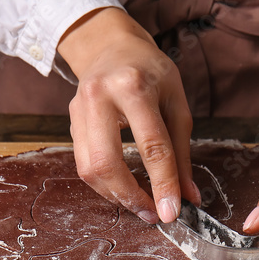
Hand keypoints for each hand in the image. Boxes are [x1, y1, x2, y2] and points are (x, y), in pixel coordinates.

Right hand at [58, 7, 199, 223]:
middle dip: (130, 197)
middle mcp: (99, 97)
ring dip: (115, 195)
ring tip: (140, 205)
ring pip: (89, 169)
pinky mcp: (70, 121)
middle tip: (153, 215)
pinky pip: (83, 163)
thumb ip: (181, 151)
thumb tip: (188, 196)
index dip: (163, 184)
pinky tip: (123, 188)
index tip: (173, 211)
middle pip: (107, 162)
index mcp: (133, 86)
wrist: (110, 45)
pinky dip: (105, 183)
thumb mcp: (176, 102)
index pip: (151, 146)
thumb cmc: (150, 71)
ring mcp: (78, 109)